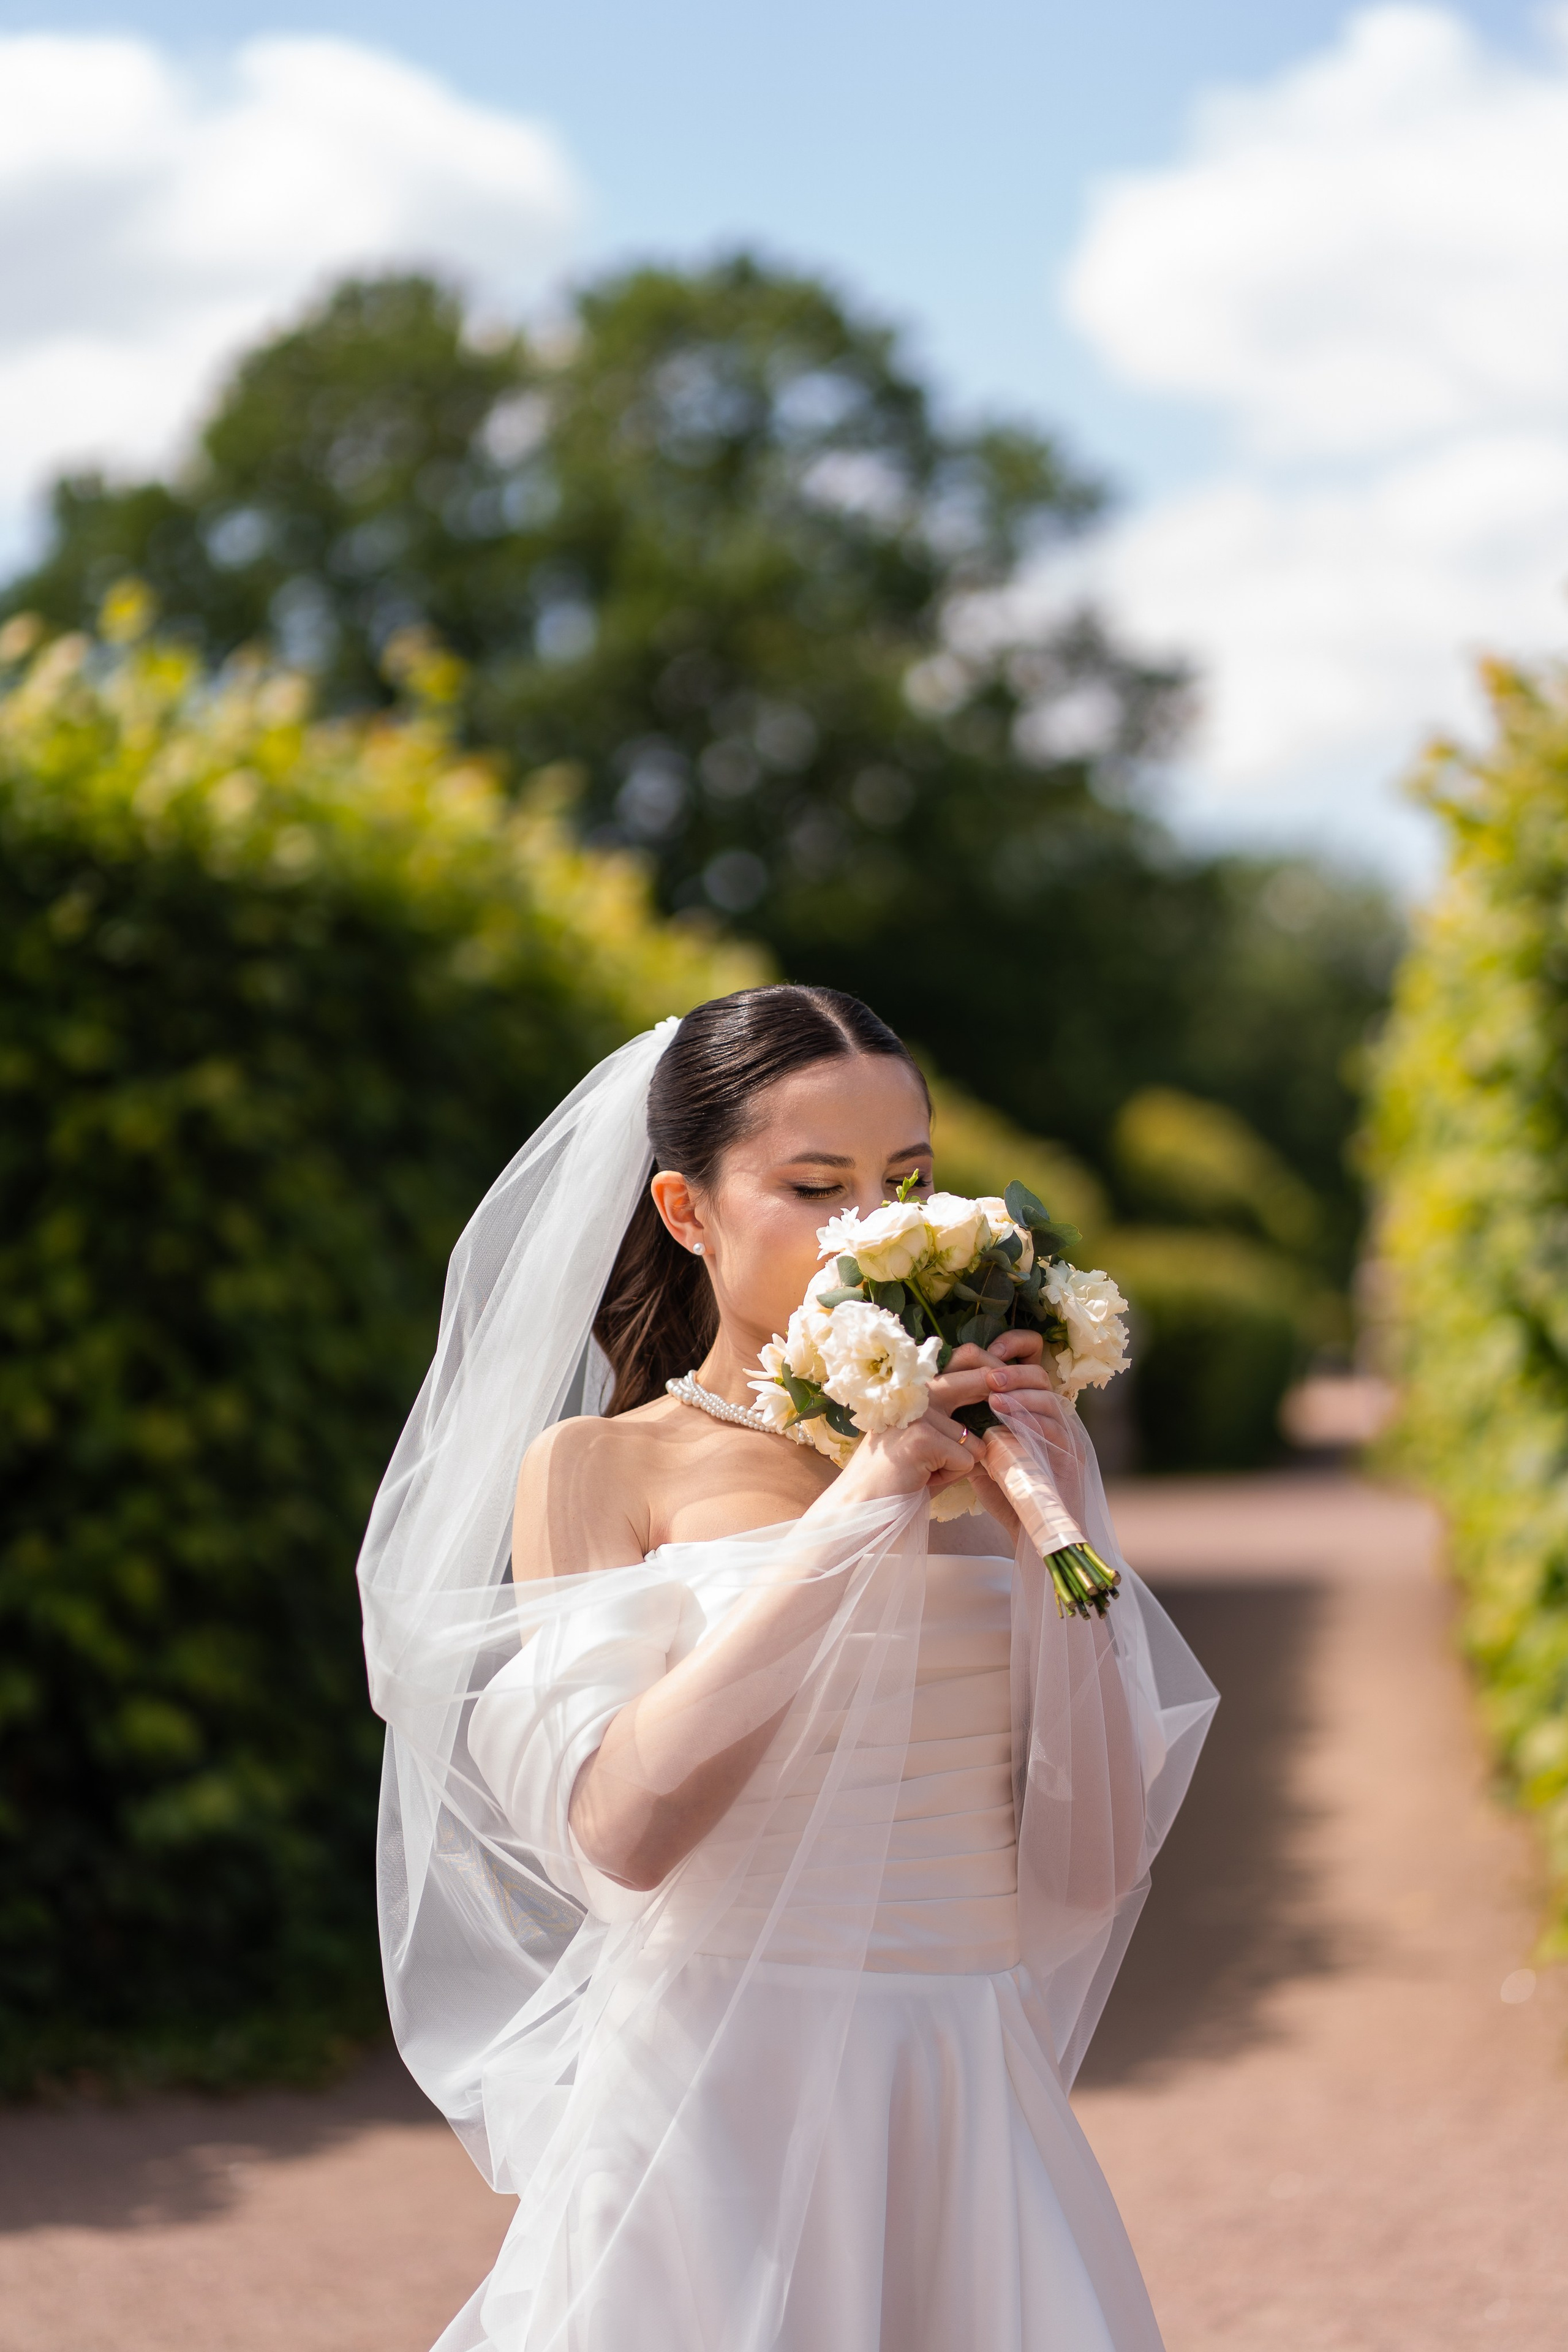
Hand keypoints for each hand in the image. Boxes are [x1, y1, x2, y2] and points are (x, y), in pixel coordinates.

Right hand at [830, 1331, 1066, 1510]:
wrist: (860, 1506)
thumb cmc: (899, 1478)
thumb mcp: (930, 1443)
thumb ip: (957, 1426)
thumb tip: (1001, 1421)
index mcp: (917, 1389)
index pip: (963, 1360)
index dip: (992, 1369)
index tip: (1009, 1379)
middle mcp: (916, 1393)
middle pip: (977, 1378)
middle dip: (1000, 1390)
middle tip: (1016, 1396)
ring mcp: (918, 1414)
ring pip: (975, 1438)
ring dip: (964, 1461)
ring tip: (930, 1472)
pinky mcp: (922, 1438)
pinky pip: (967, 1458)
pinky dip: (953, 1475)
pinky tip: (924, 1479)